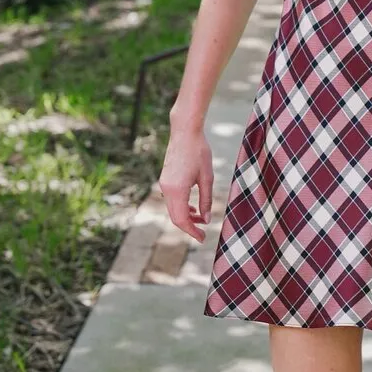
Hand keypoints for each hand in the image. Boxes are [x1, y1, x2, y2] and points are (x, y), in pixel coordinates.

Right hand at [158, 128, 213, 243]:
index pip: (182, 219)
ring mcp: (163, 184)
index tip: (203, 238)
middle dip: (189, 227)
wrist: (185, 132)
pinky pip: (171, 200)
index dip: (192, 231)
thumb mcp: (207, 177)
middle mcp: (166, 189)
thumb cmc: (199, 151)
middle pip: (175, 217)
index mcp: (177, 190)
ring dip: (186, 217)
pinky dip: (182, 207)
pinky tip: (193, 208)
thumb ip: (206, 200)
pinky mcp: (165, 179)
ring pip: (172, 209)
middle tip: (203, 233)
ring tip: (201, 219)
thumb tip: (206, 219)